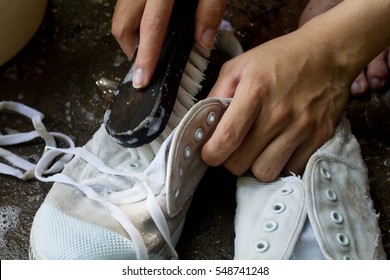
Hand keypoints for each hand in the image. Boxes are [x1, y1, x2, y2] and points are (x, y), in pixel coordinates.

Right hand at [111, 0, 225, 87]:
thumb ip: (210, 9)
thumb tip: (203, 40)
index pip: (149, 28)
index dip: (145, 57)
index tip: (142, 79)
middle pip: (121, 23)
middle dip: (131, 50)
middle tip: (145, 66)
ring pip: (122, 13)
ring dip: (132, 34)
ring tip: (150, 47)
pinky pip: (129, 3)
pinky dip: (136, 18)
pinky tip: (153, 23)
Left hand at [201, 29, 350, 181]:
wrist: (330, 53)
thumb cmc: (281, 59)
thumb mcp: (240, 65)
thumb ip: (217, 93)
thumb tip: (204, 123)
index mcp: (254, 92)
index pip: (226, 139)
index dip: (211, 154)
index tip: (209, 153)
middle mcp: (279, 113)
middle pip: (241, 163)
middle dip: (231, 159)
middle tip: (235, 147)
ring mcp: (302, 128)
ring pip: (265, 173)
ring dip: (255, 165)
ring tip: (257, 149)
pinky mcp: (319, 138)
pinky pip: (290, 169)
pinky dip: (280, 163)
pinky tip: (279, 147)